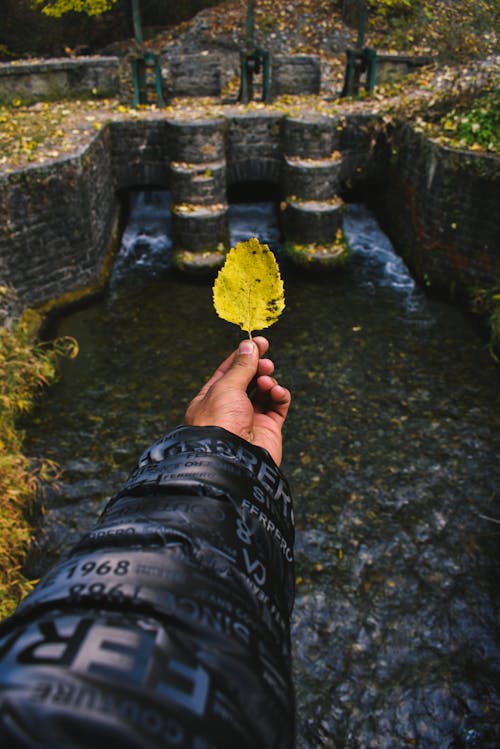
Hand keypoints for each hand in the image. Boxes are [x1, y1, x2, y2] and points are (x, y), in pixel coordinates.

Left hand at [184, 336, 290, 465]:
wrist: (232, 459)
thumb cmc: (219, 423)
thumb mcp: (226, 387)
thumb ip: (241, 366)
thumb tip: (250, 346)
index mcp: (211, 398)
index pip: (228, 371)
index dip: (243, 355)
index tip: (259, 342)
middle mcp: (230, 408)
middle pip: (248, 379)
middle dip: (258, 367)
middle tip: (265, 361)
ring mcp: (250, 419)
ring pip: (264, 391)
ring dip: (267, 380)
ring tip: (266, 381)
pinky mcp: (268, 429)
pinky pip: (278, 405)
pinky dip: (279, 395)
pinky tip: (276, 392)